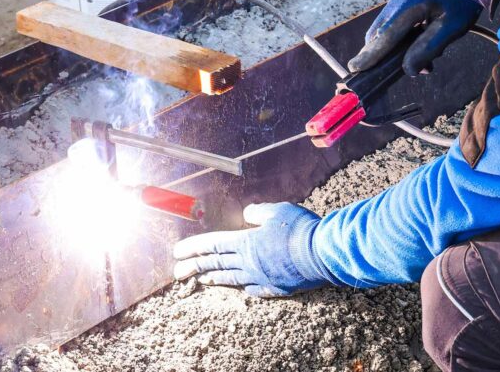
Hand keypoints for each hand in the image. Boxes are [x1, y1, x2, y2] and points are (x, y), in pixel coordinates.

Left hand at [173, 202, 334, 297]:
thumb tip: (247, 215)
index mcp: (246, 242)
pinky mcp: (275, 287)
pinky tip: (241, 287)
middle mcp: (249, 263)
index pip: (213, 245)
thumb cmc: (300, 229)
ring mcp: (261, 277)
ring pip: (231, 278)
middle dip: (194, 267)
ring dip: (214, 278)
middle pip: (216, 264)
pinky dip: (243, 286)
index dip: (194, 248)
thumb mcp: (277, 211)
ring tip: (201, 280)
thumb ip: (258, 212)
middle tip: (177, 273)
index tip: (177, 252)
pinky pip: (253, 288)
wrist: (322, 254)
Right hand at [349, 0, 480, 75]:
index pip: (384, 35)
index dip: (370, 54)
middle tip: (388, 73)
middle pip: (380, 32)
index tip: (354, 68)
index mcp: (409, 4)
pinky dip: (401, 36)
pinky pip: (396, 20)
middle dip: (381, 54)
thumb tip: (408, 69)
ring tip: (423, 63)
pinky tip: (421, 44)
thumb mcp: (451, 27)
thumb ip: (428, 48)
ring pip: (387, 27)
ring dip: (395, 46)